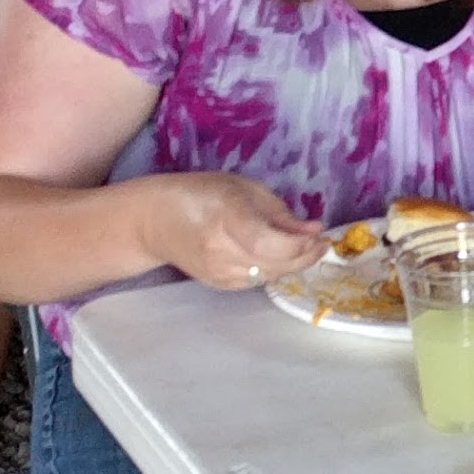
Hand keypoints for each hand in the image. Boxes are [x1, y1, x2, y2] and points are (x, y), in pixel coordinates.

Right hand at [142, 173, 325, 289]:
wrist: (152, 221)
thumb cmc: (199, 193)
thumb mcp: (241, 188)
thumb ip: (278, 212)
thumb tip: (313, 231)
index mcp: (225, 219)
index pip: (269, 244)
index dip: (300, 245)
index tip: (319, 234)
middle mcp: (220, 251)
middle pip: (275, 265)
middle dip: (305, 256)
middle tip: (321, 243)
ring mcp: (217, 273)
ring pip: (270, 276)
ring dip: (292, 264)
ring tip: (303, 247)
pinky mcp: (218, 285)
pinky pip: (257, 281)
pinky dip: (274, 270)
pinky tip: (277, 256)